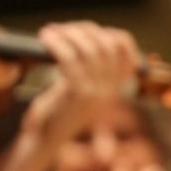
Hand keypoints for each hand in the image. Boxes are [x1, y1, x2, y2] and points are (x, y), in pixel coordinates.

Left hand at [21, 22, 139, 147]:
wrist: (45, 142)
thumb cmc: (57, 114)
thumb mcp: (80, 92)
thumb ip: (89, 72)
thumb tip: (85, 39)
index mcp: (115, 87)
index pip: (125, 49)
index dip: (110, 33)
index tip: (89, 30)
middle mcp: (111, 88)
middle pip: (105, 44)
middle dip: (83, 30)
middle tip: (62, 28)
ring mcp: (97, 91)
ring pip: (89, 49)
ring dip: (69, 34)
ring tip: (51, 32)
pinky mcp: (78, 94)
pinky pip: (70, 60)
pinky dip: (57, 44)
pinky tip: (45, 38)